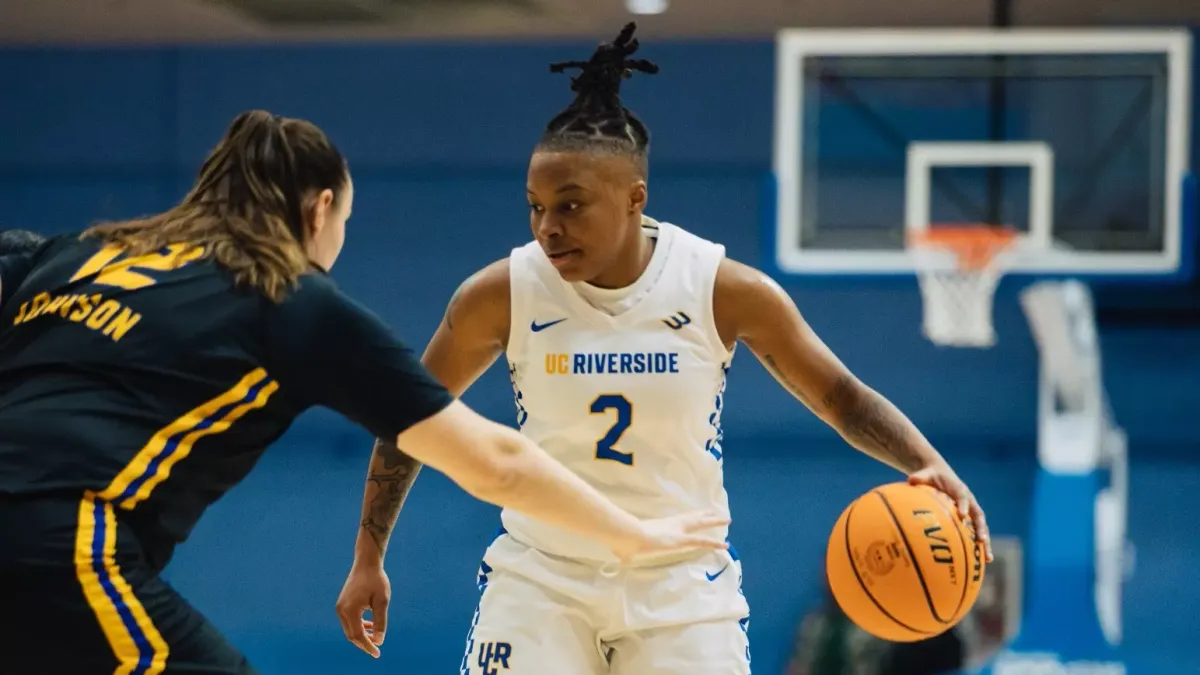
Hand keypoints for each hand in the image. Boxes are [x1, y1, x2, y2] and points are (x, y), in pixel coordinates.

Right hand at [335, 561, 390, 657]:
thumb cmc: (376, 580)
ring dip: (361, 635)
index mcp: (350, 610)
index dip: (368, 646)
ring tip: (375, 637)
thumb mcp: (382, 601)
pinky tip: (370, 625)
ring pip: (349, 629)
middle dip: (364, 643)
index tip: (377, 653)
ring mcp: (340, 607)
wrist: (366, 562)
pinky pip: (349, 621)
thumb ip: (380, 621)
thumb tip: (379, 640)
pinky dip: (358, 626)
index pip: (358, 636)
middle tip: (376, 649)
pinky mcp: (342, 604)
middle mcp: (341, 610)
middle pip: (351, 635)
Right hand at [611, 510, 730, 563]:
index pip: (678, 521)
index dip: (688, 518)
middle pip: (692, 518)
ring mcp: (677, 531)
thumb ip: (626, 553)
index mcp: (660, 527)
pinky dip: (713, 543)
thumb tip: (621, 556)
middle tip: (715, 512)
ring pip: (700, 525)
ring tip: (727, 519)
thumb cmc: (624, 540)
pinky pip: (701, 541)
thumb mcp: (625, 548)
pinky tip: (724, 545)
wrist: (626, 534)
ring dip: (713, 522)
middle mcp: (671, 525)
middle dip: (704, 516)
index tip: (696, 515)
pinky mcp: (680, 539)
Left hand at [908, 463, 993, 561]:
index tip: (962, 515)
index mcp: (959, 489)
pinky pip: (976, 533)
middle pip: (978, 516)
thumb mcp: (925, 474)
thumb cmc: (932, 476)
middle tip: (982, 541)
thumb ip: (920, 477)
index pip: (963, 497)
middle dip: (981, 529)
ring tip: (988, 558)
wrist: (940, 475)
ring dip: (985, 542)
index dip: (963, 506)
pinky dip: (979, 546)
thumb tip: (911, 479)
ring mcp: (971, 511)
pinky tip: (982, 562)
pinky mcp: (970, 519)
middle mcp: (969, 501)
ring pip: (982, 528)